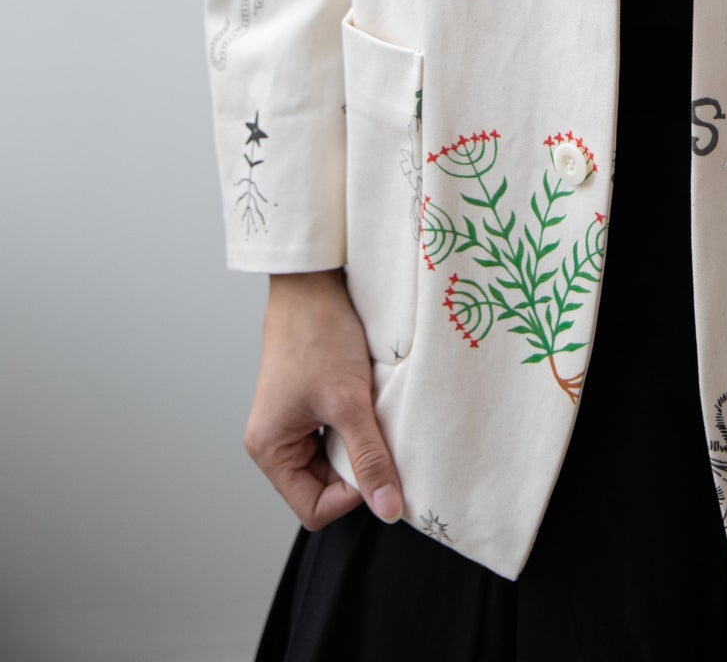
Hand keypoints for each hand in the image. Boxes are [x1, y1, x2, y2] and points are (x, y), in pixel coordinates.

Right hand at [243, 268, 404, 529]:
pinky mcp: (308, 404)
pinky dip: (356, 423)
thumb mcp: (349, 402)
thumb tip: (389, 511)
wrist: (313, 282)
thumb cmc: (319, 335)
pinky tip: (367, 400)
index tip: (375, 461)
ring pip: (334, 459)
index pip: (314, 508)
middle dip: (357, 465)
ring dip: (359, 442)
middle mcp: (275, 442)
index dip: (350, 494)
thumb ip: (370, 459)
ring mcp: (291, 423)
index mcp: (270, 450)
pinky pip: (336, 434)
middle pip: (324, 486)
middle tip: (377, 430)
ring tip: (369, 411)